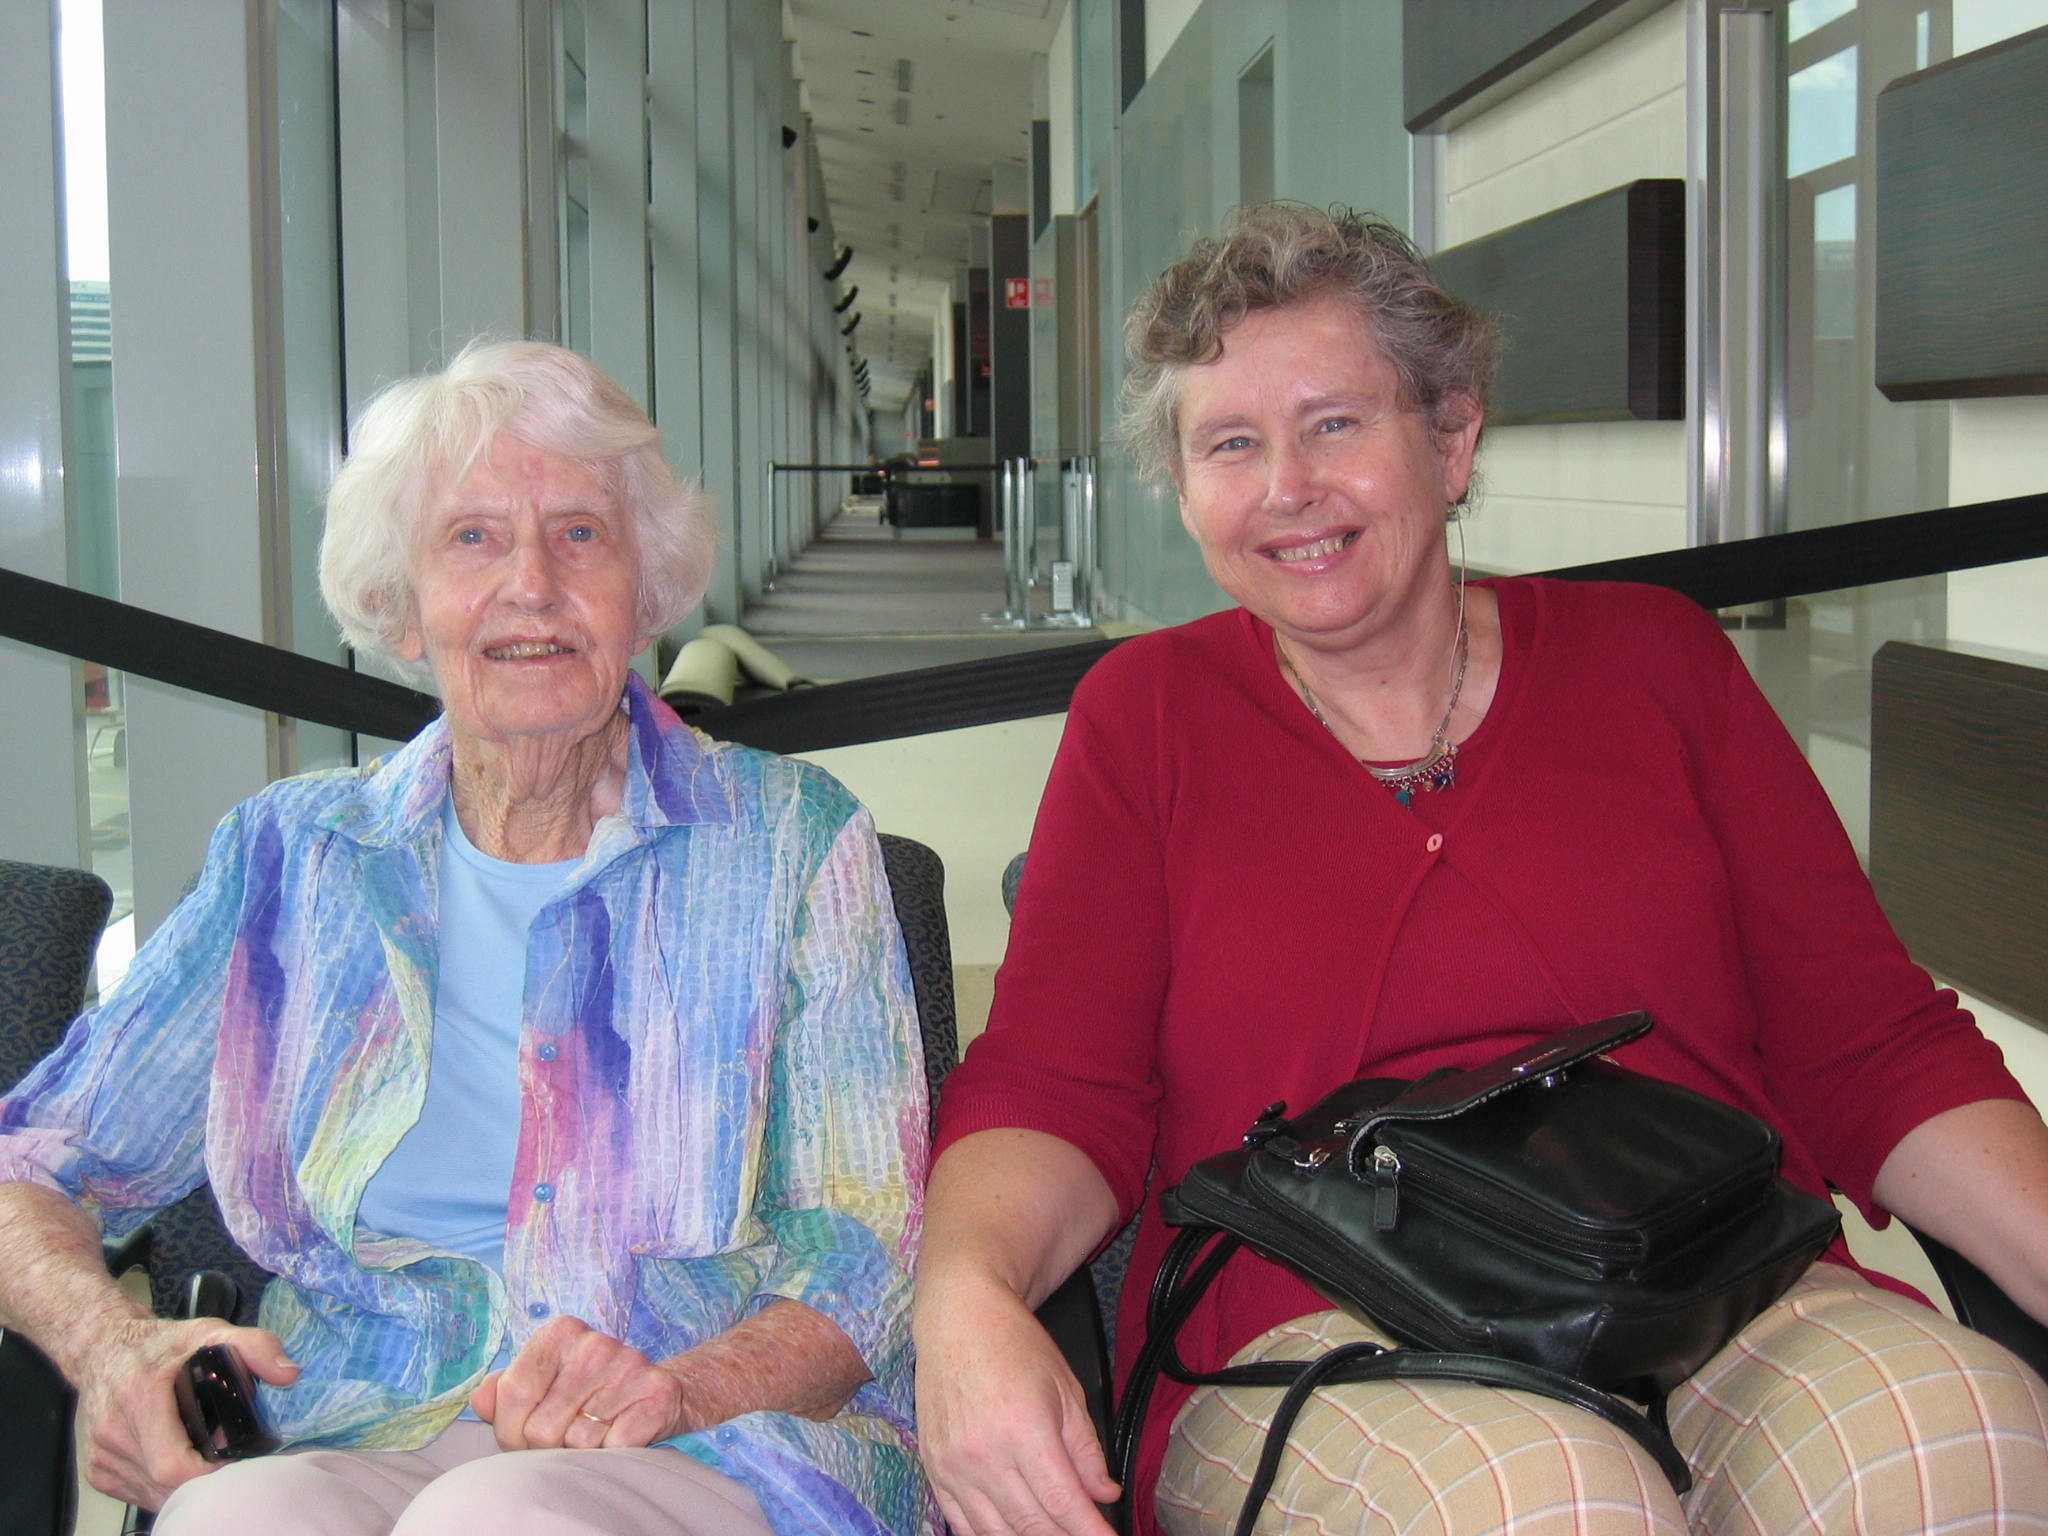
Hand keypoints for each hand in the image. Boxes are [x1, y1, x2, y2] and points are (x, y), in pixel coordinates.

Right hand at [74, 1317, 297, 1509]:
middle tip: (232, 1462)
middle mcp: (114, 1432)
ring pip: (152, 1496)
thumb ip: (254, 1346)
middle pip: (165, 1487)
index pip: (173, 1465)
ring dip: (184, 1488)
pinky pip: (138, 1494)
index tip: (239, 1461)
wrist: (101, 1348)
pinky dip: (163, 1488)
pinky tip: (182, 1462)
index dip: (211, 1474)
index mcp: (140, 1396)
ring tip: (209, 1460)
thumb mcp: (210, 1332)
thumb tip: (289, 1375)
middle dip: (205, 1483)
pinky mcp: (97, 1470)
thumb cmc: (159, 1343)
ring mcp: (101, 1456)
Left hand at [470, 1315, 690, 1450]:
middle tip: (563, 1436)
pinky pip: (615, 1448)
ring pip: (579, 1443)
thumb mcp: (541, 1380)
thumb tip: (479, 1400)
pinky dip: (612, 1452)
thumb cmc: (585, 1390)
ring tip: (594, 1430)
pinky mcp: (657, 1394)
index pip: (513, 1392)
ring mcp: (629, 1366)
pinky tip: (618, 1432)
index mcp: (560, 1333)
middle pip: (541, 1428)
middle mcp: (595, 1344)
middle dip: (545, 1446)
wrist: (654, 1392)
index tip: (519, 1437)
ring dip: (581, 1450)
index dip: (509, 1429)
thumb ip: (504, 1390)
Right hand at [916, 1276, 1119, 1535]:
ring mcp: (954, 1466)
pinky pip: (962, 1523)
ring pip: (997, 1533)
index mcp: (1024, 1429)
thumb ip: (1086, 1448)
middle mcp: (984, 1455)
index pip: (1063, 1502)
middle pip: (1032, 1525)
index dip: (1090, 1531)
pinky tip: (1012, 1534)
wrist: (958, 1318)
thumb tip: (1104, 1493)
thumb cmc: (1014, 1345)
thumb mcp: (1065, 1389)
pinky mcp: (935, 1470)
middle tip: (1086, 1535)